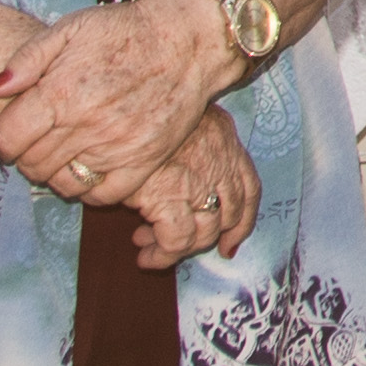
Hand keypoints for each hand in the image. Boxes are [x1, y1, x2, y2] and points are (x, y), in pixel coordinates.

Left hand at [0, 0, 244, 208]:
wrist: (188, 40)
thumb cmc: (126, 30)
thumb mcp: (71, 27)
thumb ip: (26, 59)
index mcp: (61, 92)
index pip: (7, 140)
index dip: (1, 138)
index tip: (13, 130)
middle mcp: (86, 124)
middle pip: (32, 165)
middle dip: (26, 155)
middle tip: (40, 139)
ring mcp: (116, 147)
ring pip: (63, 183)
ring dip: (54, 173)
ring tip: (64, 152)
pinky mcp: (144, 161)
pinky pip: (102, 194)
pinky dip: (88, 188)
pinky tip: (90, 166)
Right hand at [128, 106, 261, 270]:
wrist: (116, 109)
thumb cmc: (141, 114)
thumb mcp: (179, 118)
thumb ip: (193, 143)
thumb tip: (186, 177)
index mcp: (224, 137)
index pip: (249, 187)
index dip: (243, 221)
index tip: (229, 243)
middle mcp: (219, 160)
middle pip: (230, 213)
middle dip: (208, 238)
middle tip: (180, 247)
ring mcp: (197, 181)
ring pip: (204, 232)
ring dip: (180, 249)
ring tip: (149, 247)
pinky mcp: (169, 197)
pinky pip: (176, 241)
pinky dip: (163, 255)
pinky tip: (147, 256)